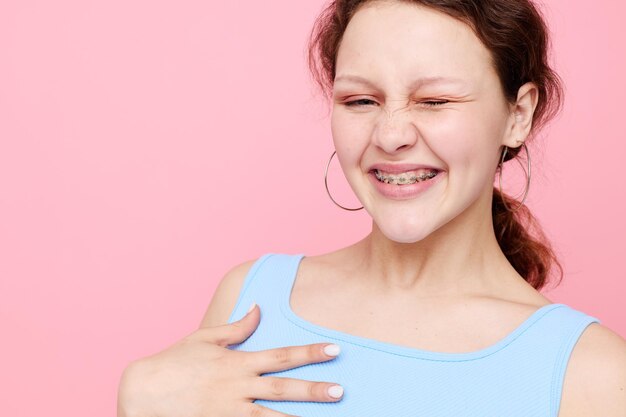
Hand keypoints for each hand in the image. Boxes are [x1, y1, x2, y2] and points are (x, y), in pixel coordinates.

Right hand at [117, 304, 342, 416]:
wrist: (142, 393)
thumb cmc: (174, 362)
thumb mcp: (205, 339)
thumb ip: (237, 327)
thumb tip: (258, 308)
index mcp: (238, 362)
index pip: (282, 355)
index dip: (310, 353)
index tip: (334, 349)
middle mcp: (238, 387)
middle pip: (283, 389)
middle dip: (314, 390)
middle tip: (340, 391)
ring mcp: (230, 411)